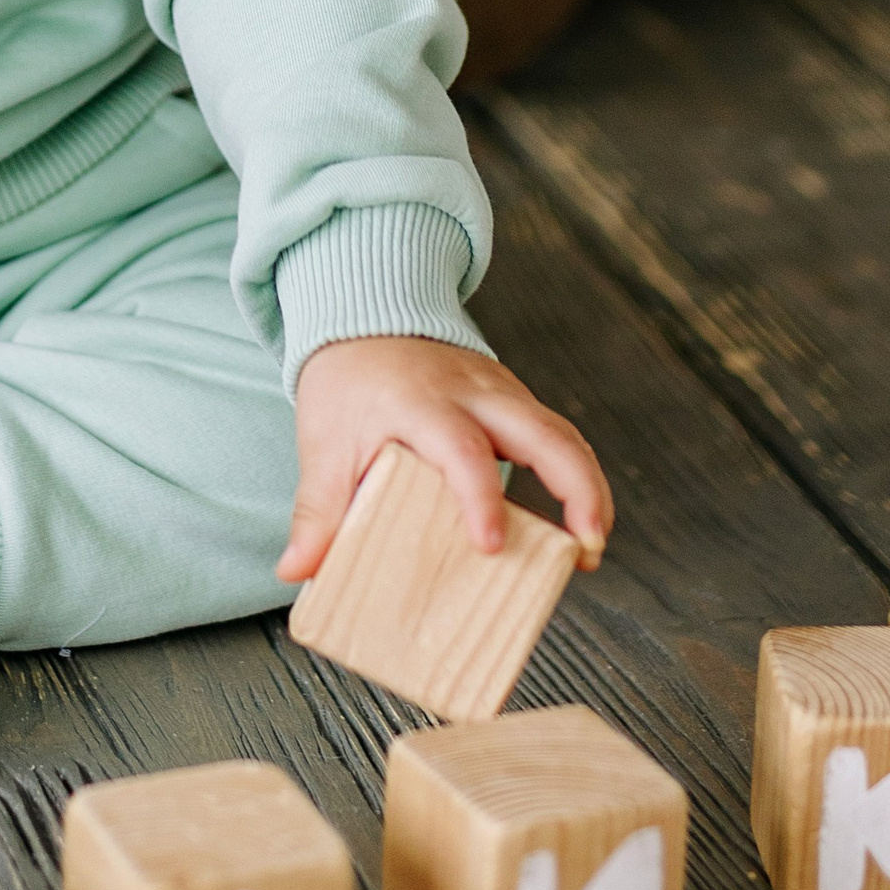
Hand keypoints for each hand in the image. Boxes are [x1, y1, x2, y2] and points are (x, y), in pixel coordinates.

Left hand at [281, 336, 612, 584]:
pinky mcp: (513, 401)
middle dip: (577, 488)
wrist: (363, 318)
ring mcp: (501, 392)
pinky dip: (575, 475)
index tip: (490, 545)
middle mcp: (474, 393)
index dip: (479, 497)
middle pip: (544, 433)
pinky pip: (555, 434)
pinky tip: (577, 522)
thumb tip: (298, 570)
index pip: (461, 450)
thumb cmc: (346, 386)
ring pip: (562, 432)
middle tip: (588, 546)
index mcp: (423, 404)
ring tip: (592, 546)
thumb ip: (317, 510)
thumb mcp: (322, 444)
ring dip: (588, 486)